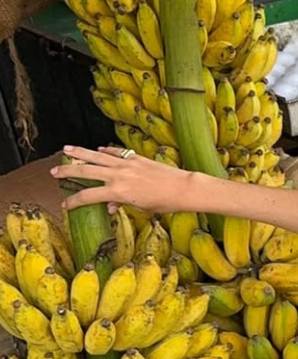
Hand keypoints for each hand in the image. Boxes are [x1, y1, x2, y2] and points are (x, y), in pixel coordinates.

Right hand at [55, 146, 198, 213]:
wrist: (183, 188)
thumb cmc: (164, 203)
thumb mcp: (141, 208)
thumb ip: (123, 204)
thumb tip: (111, 205)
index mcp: (118, 192)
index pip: (88, 196)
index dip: (74, 201)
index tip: (64, 205)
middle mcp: (118, 175)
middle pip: (85, 171)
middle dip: (67, 171)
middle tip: (53, 172)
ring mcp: (126, 164)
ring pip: (97, 156)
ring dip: (80, 152)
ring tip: (66, 149)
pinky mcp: (136, 157)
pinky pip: (116, 152)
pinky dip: (106, 151)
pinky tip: (99, 150)